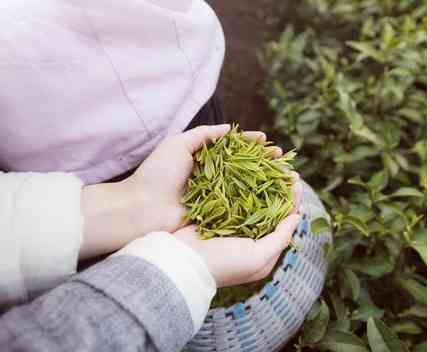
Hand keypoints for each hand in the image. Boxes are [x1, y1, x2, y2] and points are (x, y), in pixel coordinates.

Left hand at [80, 125, 284, 259]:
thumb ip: (203, 134)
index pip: (233, 148)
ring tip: (285, 176)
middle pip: (244, 166)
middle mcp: (213, 176)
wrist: (141, 209)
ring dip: (266, 181)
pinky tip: (272, 198)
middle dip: (264, 162)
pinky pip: (239, 206)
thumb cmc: (157, 174)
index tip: (267, 141)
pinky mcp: (216, 214)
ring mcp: (215, 196)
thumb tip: (229, 128)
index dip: (251, 144)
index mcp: (204, 159)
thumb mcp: (177, 144)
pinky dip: (256, 201)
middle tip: (283, 158)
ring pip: (246, 185)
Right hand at [173, 180, 302, 287]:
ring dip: (262, 182)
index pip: (283, 221)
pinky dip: (241, 183)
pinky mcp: (216, 214)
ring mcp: (232, 224)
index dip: (291, 201)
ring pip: (252, 199)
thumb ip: (280, 237)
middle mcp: (249, 236)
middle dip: (279, 188)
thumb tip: (297, 217)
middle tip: (286, 169)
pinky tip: (247, 168)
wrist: (183, 263)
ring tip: (270, 164)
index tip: (296, 182)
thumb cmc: (224, 264)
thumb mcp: (259, 257)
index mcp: (262, 249)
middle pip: (269, 208)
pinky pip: (233, 196)